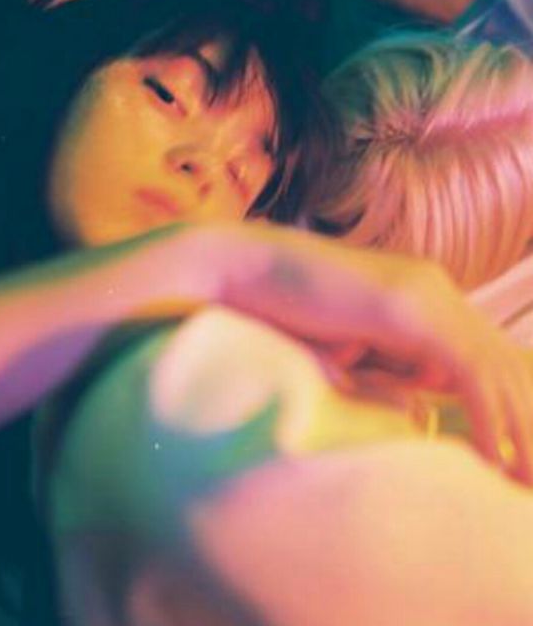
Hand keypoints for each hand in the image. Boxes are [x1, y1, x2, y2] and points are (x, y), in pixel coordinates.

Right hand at [169, 222, 532, 483]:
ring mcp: (425, 297)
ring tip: (524, 480)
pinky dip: (486, 414)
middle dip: (523, 423)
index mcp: (422, 302)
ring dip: (517, 429)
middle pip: (502, 364)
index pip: (484, 359)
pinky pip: (466, 368)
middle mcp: (435, 294)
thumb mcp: (347, 348)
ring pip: (495, 369)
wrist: (244, 269)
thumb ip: (385, 371)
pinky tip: (494, 457)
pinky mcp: (408, 309)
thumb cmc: (284, 310)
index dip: (506, 409)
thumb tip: (415, 408)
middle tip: (528, 479)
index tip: (510, 458)